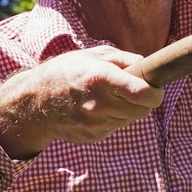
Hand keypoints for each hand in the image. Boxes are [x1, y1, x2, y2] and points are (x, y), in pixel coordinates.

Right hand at [0, 47, 162, 156]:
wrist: (35, 102)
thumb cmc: (66, 71)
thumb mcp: (94, 55)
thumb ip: (124, 59)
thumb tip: (148, 66)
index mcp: (102, 79)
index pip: (142, 94)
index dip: (156, 92)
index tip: (156, 88)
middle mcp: (100, 104)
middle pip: (143, 109)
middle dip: (144, 99)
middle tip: (134, 89)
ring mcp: (96, 123)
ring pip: (131, 118)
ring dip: (128, 108)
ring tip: (108, 96)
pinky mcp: (93, 136)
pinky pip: (116, 126)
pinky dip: (114, 118)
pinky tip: (97, 108)